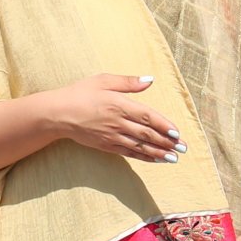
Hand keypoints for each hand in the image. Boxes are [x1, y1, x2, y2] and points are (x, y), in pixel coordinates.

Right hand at [0, 72, 182, 172]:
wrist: (56, 114)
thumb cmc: (80, 93)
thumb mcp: (103, 80)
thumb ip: (128, 82)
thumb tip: (150, 80)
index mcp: (120, 105)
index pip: (148, 117)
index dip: (164, 126)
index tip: (177, 132)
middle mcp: (118, 122)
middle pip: (147, 134)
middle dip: (167, 142)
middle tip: (184, 148)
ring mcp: (112, 136)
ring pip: (140, 146)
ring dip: (159, 153)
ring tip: (174, 158)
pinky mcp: (105, 145)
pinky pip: (129, 153)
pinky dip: (144, 157)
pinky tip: (155, 160)